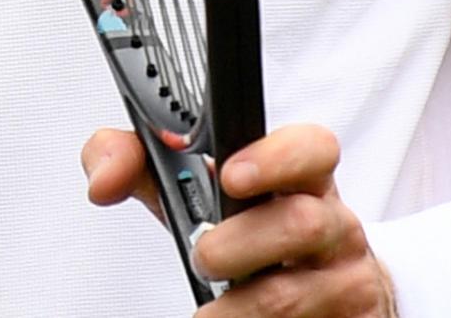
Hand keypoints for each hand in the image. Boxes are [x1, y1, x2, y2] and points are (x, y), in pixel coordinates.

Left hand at [82, 123, 396, 314]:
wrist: (317, 295)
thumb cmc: (247, 230)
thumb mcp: (193, 190)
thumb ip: (136, 162)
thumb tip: (103, 181)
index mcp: (301, 177)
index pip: (313, 147)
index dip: (277, 157)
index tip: (229, 175)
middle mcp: (333, 223)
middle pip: (300, 223)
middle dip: (239, 243)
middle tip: (203, 255)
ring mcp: (347, 278)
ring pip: (294, 293)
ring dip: (238, 308)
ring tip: (211, 311)